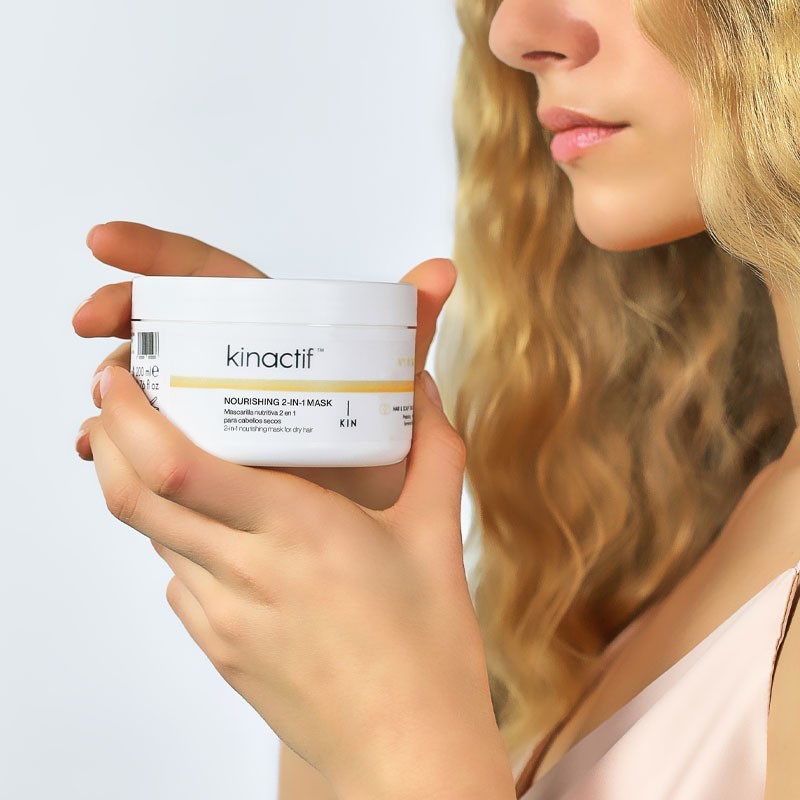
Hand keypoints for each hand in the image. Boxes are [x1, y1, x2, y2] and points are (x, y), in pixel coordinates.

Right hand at [73, 221, 457, 509]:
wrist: (369, 526)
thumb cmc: (379, 449)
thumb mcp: (391, 387)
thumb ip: (413, 330)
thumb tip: (442, 271)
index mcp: (272, 331)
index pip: (210, 277)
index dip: (157, 254)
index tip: (104, 244)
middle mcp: (236, 363)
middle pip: (166, 322)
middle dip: (121, 317)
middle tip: (93, 326)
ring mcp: (212, 408)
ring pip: (150, 380)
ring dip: (116, 384)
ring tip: (100, 404)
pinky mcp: (198, 452)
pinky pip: (149, 435)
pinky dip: (119, 437)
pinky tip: (98, 448)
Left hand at [80, 366, 514, 799]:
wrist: (408, 750)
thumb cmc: (426, 650)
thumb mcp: (438, 535)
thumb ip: (433, 450)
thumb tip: (421, 389)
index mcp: (297, 530)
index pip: (176, 468)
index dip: (128, 418)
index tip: (118, 378)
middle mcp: (245, 571)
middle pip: (135, 498)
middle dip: (108, 440)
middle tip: (118, 402)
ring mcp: (223, 617)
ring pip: (155, 538)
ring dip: (145, 490)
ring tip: (172, 459)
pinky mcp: (219, 650)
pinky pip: (178, 582)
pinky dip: (180, 544)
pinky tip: (218, 534)